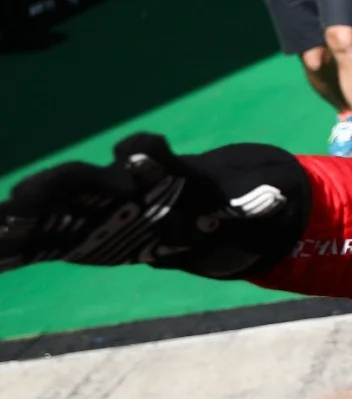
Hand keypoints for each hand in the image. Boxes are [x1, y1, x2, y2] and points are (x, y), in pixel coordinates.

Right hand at [0, 133, 307, 278]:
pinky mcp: (78, 234)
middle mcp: (119, 186)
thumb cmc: (219, 206)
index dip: (141, 153)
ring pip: (50, 208)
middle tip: (23, 198)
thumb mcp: (243, 208)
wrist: (194, 211)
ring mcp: (93, 208)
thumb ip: (256, 204)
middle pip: (84, 179)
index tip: (133, 152)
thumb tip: (279, 197)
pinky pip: (40, 239)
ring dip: (20, 219)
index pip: (149, 156)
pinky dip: (15, 246)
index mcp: (162, 177)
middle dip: (55, 186)